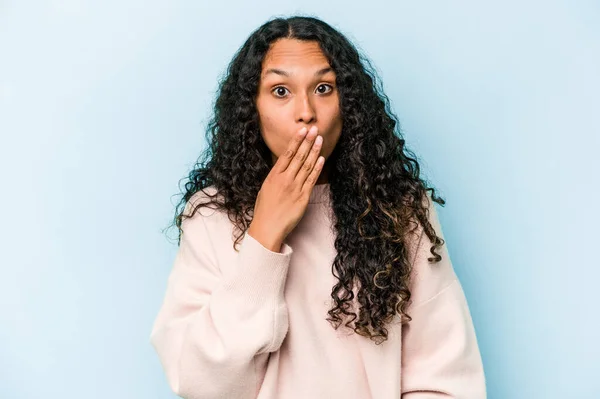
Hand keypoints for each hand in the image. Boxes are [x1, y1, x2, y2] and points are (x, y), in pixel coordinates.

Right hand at [248, 125, 324, 251]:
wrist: (267, 228)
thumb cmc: (264, 209)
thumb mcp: (266, 188)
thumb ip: (275, 176)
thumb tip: (283, 166)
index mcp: (274, 176)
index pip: (287, 154)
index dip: (296, 141)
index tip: (302, 130)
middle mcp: (285, 180)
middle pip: (299, 157)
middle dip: (307, 142)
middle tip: (315, 129)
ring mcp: (295, 188)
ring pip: (307, 166)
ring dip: (314, 151)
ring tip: (320, 139)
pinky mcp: (303, 198)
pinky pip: (312, 180)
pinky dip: (317, 168)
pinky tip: (322, 158)